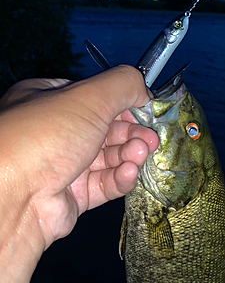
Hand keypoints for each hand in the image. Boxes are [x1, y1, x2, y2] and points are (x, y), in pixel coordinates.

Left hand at [0, 66, 158, 251]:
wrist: (17, 196)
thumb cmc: (45, 137)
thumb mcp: (88, 97)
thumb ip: (123, 85)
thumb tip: (145, 90)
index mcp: (50, 102)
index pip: (95, 99)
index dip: (124, 104)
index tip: (147, 110)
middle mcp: (55, 134)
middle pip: (106, 131)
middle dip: (132, 133)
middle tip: (150, 138)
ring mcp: (64, 167)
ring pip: (108, 159)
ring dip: (129, 155)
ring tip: (141, 154)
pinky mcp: (73, 197)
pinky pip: (104, 185)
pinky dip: (120, 178)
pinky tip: (128, 173)